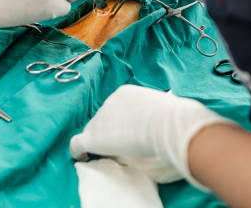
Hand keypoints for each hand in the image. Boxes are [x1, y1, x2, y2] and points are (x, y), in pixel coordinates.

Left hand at [69, 85, 233, 187]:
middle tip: (122, 145)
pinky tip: (84, 156)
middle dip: (110, 130)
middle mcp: (109, 102)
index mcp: (125, 93)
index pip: (116, 108)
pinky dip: (79, 151)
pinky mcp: (93, 137)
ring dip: (100, 141)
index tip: (129, 132)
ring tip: (109, 153)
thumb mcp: (163, 106)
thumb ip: (154, 110)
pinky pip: (77, 144)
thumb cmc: (172, 117)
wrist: (167, 124)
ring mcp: (100, 119)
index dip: (120, 121)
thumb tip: (162, 116)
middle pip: (103, 118)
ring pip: (93, 130)